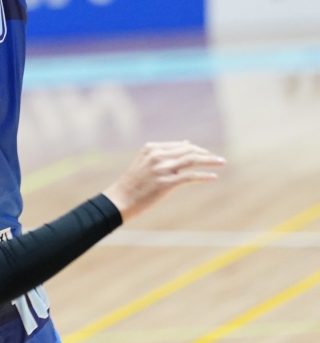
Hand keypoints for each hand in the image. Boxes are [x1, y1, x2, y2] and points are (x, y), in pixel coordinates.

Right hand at [103, 141, 224, 220]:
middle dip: (206, 154)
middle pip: (189, 150)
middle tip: (219, 159)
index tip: (208, 154)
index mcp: (152, 148)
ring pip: (192, 160)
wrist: (120, 199)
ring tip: (222, 162)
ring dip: (210, 160)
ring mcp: (162, 169)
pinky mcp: (166, 183)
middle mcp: (157, 155)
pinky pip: (190, 176)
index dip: (197, 149)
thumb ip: (165, 153)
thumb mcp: (146, 162)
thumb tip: (187, 143)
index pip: (181, 145)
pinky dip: (204, 176)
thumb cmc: (133, 183)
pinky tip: (213, 177)